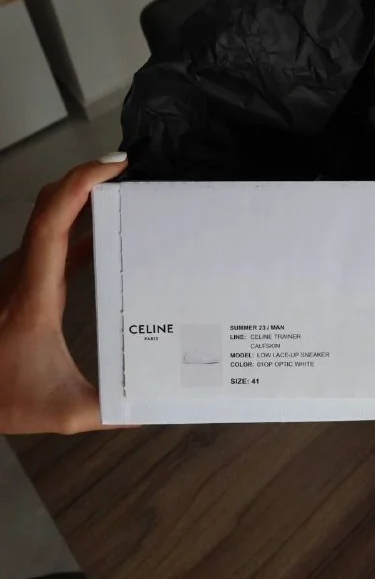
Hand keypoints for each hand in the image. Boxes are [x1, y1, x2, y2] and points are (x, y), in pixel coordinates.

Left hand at [0, 155, 126, 434]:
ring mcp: (20, 273)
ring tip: (123, 192)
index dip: (81, 185)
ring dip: (81, 196)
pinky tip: (103, 231)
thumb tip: (155, 405)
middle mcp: (24, 273)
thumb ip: (111, 410)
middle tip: (130, 170)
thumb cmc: (3, 396)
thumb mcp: (62, 412)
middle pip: (50, 205)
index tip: (114, 167)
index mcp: (35, 294)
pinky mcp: (22, 280)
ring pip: (47, 217)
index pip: (53, 222)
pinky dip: (77, 225)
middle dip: (87, 178)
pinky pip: (50, 239)